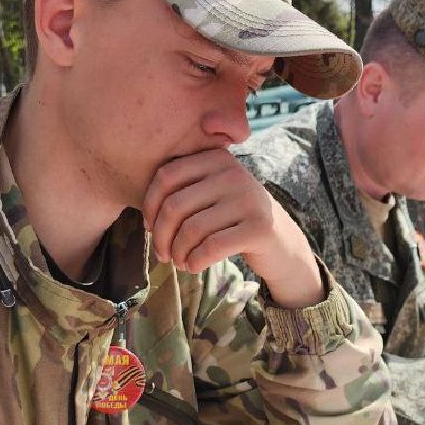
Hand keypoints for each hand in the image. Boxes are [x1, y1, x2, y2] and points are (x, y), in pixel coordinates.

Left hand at [142, 149, 322, 307]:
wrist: (279, 242)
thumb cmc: (231, 220)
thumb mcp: (211, 194)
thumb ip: (183, 189)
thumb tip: (144, 213)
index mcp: (216, 158)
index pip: (167, 176)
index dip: (150, 205)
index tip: (150, 228)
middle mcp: (234, 173)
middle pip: (175, 205)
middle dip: (161, 236)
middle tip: (162, 254)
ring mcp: (249, 199)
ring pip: (191, 230)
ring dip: (178, 253)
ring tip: (179, 261)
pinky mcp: (259, 228)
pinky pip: (211, 248)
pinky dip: (195, 262)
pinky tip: (193, 266)